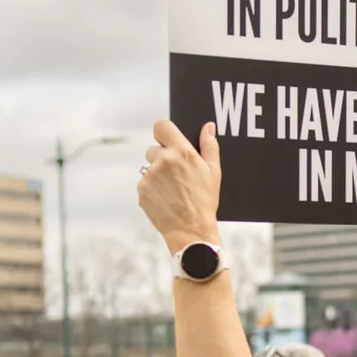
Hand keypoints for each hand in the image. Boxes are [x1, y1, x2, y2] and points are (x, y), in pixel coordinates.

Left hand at [138, 121, 221, 253]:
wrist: (191, 229)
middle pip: (153, 149)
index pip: (161, 126)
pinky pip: (144, 183)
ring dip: (157, 175)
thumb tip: (208, 127)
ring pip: (148, 167)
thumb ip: (209, 146)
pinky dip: (152, 189)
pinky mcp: (141, 190)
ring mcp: (149, 176)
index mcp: (181, 152)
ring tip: (173, 189)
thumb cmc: (204, 201)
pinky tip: (166, 198)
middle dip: (162, 158)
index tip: (168, 139)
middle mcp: (163, 161)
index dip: (164, 132)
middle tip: (177, 174)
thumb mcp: (214, 172)